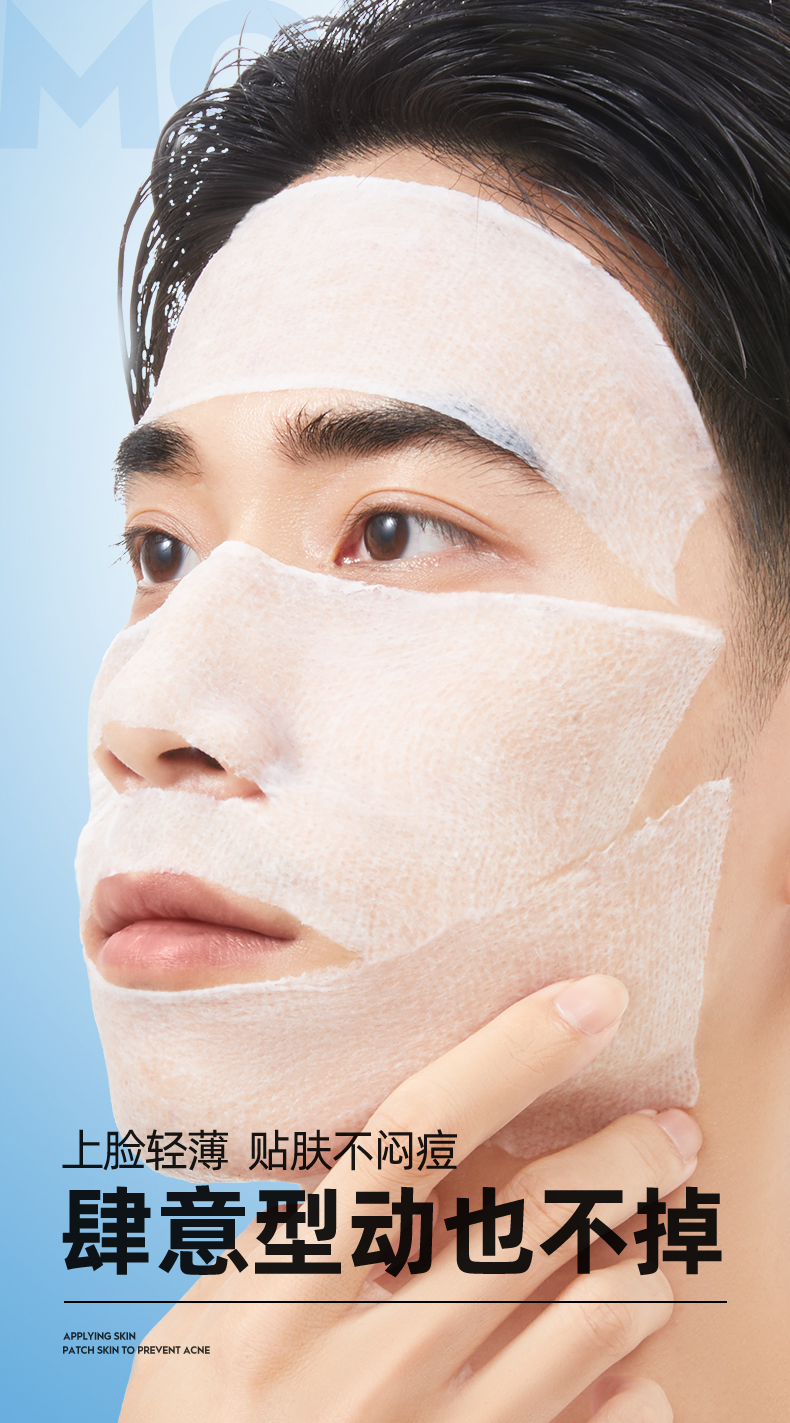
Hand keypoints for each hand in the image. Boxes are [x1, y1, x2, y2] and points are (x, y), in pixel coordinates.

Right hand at [121, 975, 692, 1421]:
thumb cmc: (201, 1420)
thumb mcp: (219, 1309)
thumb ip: (307, 1227)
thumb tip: (415, 1135)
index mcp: (288, 1288)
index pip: (417, 1134)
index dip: (514, 1053)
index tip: (594, 998)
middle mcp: (366, 1364)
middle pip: (534, 1219)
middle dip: (626, 1155)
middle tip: (671, 1127)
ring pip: (599, 1319)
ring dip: (643, 1262)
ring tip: (646, 1243)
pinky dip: (636, 1381)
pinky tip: (623, 1363)